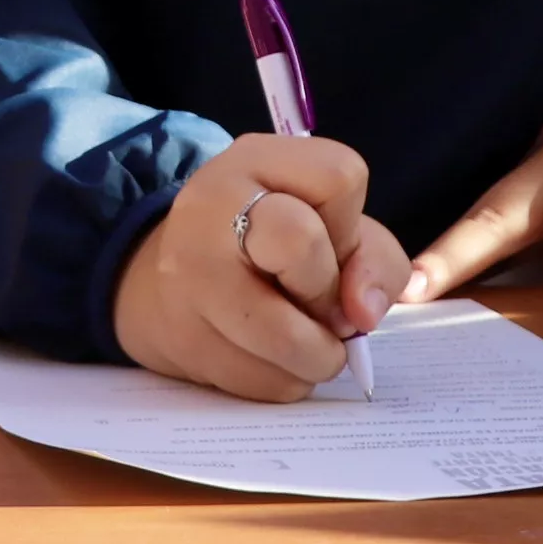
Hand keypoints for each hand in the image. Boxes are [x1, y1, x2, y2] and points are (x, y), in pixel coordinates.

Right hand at [112, 135, 403, 399]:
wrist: (169, 289)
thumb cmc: (269, 254)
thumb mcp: (330, 230)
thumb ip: (373, 259)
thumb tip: (361, 315)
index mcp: (254, 161)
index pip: (340, 178)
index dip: (350, 228)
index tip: (328, 247)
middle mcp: (210, 204)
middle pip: (300, 242)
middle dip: (326, 290)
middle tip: (317, 305)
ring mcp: (187, 274)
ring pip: (287, 338)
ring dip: (317, 356)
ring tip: (303, 341)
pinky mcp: (183, 339)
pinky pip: (265, 383)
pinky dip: (285, 381)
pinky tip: (267, 358)